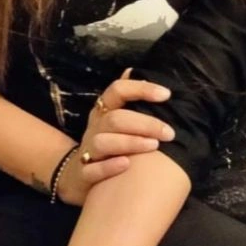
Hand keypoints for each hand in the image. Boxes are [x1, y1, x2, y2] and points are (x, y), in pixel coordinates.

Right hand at [57, 69, 174, 205]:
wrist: (76, 175)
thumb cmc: (107, 143)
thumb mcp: (115, 118)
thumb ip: (128, 98)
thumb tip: (134, 70)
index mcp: (103, 111)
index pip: (118, 90)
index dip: (141, 89)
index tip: (166, 94)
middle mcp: (95, 128)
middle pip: (115, 118)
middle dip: (145, 123)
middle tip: (169, 132)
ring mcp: (88, 151)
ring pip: (103, 142)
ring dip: (130, 142)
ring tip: (154, 146)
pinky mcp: (83, 174)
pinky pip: (92, 170)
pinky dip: (109, 167)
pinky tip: (127, 165)